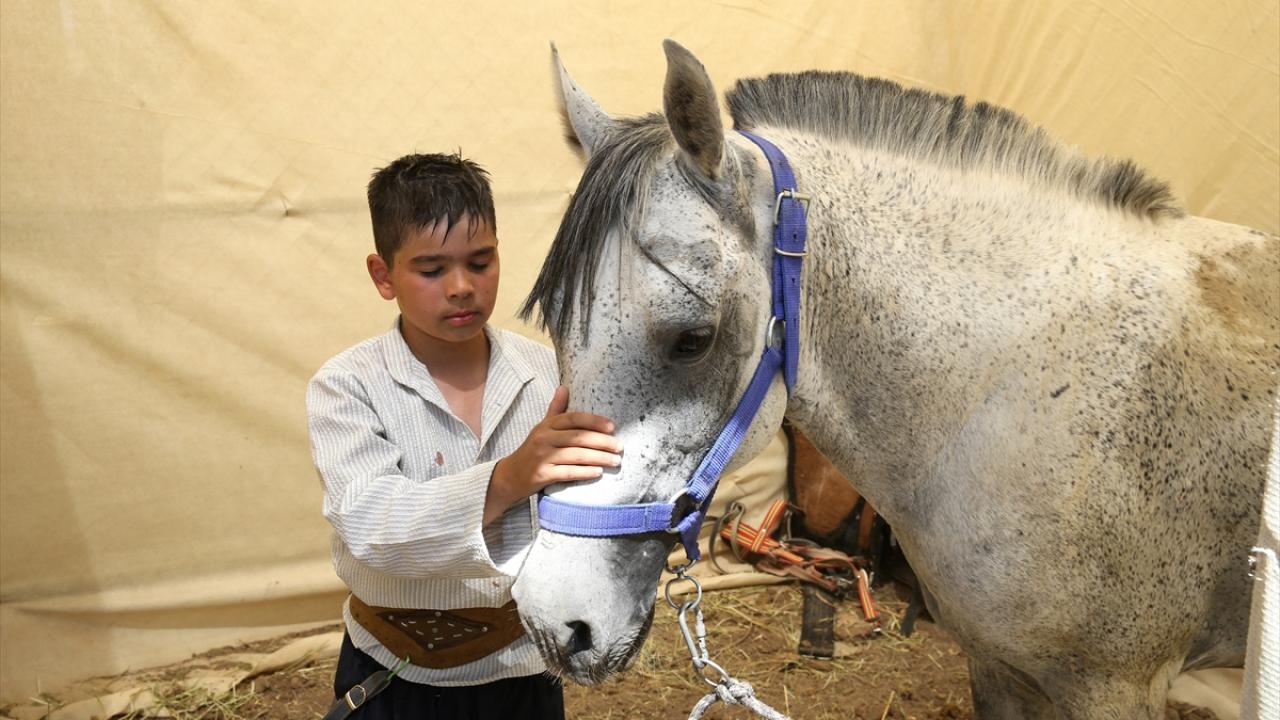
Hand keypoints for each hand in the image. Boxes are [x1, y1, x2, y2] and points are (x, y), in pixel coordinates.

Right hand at [485, 386, 620, 524]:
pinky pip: (568, 472)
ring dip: (599, 458)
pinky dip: (584, 472)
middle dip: (602, 442)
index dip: (594, 421)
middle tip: (619, 447)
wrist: (511, 475)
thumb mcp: (542, 427)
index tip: (612, 426)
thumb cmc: (532, 450)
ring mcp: (542, 457)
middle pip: (578, 437)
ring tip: (615, 461)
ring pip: (576, 455)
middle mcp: (543, 438)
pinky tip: (598, 472)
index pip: (573, 418)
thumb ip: (555, 409)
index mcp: (546, 425)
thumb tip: (564, 387)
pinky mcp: (542, 474)